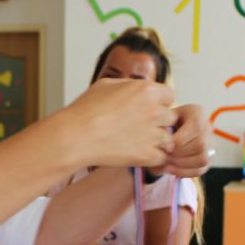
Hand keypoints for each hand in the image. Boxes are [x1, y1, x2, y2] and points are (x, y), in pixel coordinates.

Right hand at [62, 79, 176, 169]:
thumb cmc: (85, 111)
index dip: (158, 103)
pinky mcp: (147, 155)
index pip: (169, 96)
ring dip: (156, 142)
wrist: (75, 137)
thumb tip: (138, 89)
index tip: (146, 110)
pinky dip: (152, 158)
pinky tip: (136, 154)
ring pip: (168, 139)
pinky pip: (161, 157)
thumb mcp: (107, 85)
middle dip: (158, 123)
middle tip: (138, 128)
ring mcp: (152, 134)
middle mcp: (154, 111)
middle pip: (170, 118)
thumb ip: (130, 85)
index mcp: (147, 90)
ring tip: (135, 142)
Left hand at [157, 104, 210, 177]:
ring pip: (203, 159)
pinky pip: (200, 169)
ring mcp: (210, 144)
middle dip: (180, 154)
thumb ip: (162, 129)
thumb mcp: (162, 119)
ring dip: (182, 165)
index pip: (196, 126)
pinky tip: (171, 170)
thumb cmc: (164, 122)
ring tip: (167, 164)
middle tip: (164, 157)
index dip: (180, 140)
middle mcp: (207, 127)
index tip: (165, 146)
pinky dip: (184, 172)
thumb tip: (165, 151)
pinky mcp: (207, 159)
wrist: (169, 128)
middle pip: (200, 144)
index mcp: (197, 113)